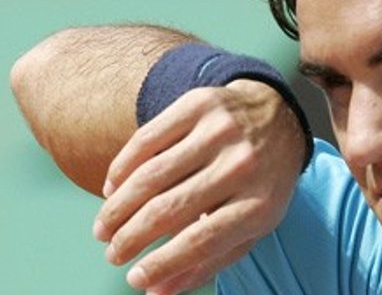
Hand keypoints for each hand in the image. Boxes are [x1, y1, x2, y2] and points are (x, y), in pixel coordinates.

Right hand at [92, 79, 306, 294]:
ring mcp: (221, 131)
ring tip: (103, 229)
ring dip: (118, 208)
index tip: (134, 278)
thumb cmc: (260, 182)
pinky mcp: (200, 105)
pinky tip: (112, 190)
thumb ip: (209, 260)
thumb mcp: (252, 223)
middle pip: (169, 210)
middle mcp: (243, 165)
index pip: (202, 240)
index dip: (162, 263)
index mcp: (261, 202)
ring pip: (151, 176)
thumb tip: (156, 293)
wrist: (277, 116)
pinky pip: (147, 140)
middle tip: (112, 253)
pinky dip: (122, 168)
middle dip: (130, 239)